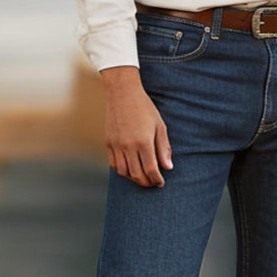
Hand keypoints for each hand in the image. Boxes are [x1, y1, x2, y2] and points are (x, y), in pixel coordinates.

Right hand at [101, 66, 172, 186]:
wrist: (122, 93)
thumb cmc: (145, 108)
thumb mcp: (159, 126)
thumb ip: (163, 148)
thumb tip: (168, 167)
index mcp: (143, 141)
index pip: (151, 169)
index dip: (157, 179)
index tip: (161, 183)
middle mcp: (128, 146)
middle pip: (137, 174)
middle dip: (146, 182)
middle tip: (153, 183)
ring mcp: (116, 145)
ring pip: (124, 172)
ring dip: (134, 178)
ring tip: (142, 178)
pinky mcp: (108, 143)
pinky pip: (114, 164)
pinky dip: (122, 171)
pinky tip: (130, 169)